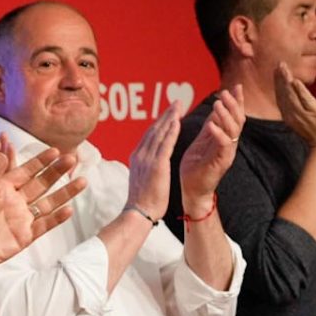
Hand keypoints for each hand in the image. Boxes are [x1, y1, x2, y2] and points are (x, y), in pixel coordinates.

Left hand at [0, 144, 84, 271]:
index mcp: (4, 186)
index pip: (26, 169)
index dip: (40, 160)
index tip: (55, 149)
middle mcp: (17, 201)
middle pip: (42, 182)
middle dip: (57, 170)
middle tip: (72, 158)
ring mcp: (22, 218)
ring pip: (48, 202)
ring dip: (65, 192)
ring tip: (83, 181)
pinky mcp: (24, 236)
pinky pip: (43, 226)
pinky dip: (56, 219)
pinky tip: (69, 210)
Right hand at [122, 98, 188, 219]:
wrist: (139, 212)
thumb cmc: (143, 200)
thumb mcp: (142, 179)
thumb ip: (146, 167)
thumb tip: (150, 163)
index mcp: (137, 157)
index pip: (149, 135)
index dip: (160, 122)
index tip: (169, 113)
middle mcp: (140, 154)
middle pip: (154, 129)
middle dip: (166, 114)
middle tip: (176, 102)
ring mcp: (148, 159)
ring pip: (160, 133)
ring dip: (170, 117)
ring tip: (179, 106)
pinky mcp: (157, 165)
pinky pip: (165, 144)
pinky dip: (171, 131)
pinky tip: (177, 121)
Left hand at [179, 86, 242, 218]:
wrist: (192, 191)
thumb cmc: (196, 167)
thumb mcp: (202, 141)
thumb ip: (210, 125)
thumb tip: (216, 107)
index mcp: (225, 138)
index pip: (235, 116)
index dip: (237, 101)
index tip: (236, 86)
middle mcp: (230, 145)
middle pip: (239, 120)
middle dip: (233, 104)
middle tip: (224, 92)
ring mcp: (226, 154)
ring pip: (233, 131)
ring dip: (225, 115)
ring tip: (217, 103)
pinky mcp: (220, 163)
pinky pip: (223, 145)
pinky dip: (218, 133)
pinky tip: (211, 124)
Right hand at [273, 63, 315, 146]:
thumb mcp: (302, 120)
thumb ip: (297, 109)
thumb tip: (295, 96)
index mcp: (289, 116)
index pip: (281, 98)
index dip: (278, 84)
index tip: (276, 72)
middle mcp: (293, 115)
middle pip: (284, 94)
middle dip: (280, 79)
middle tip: (278, 65)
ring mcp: (303, 114)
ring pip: (291, 95)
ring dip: (287, 80)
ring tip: (284, 68)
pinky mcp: (314, 113)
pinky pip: (305, 100)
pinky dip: (300, 90)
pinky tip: (295, 81)